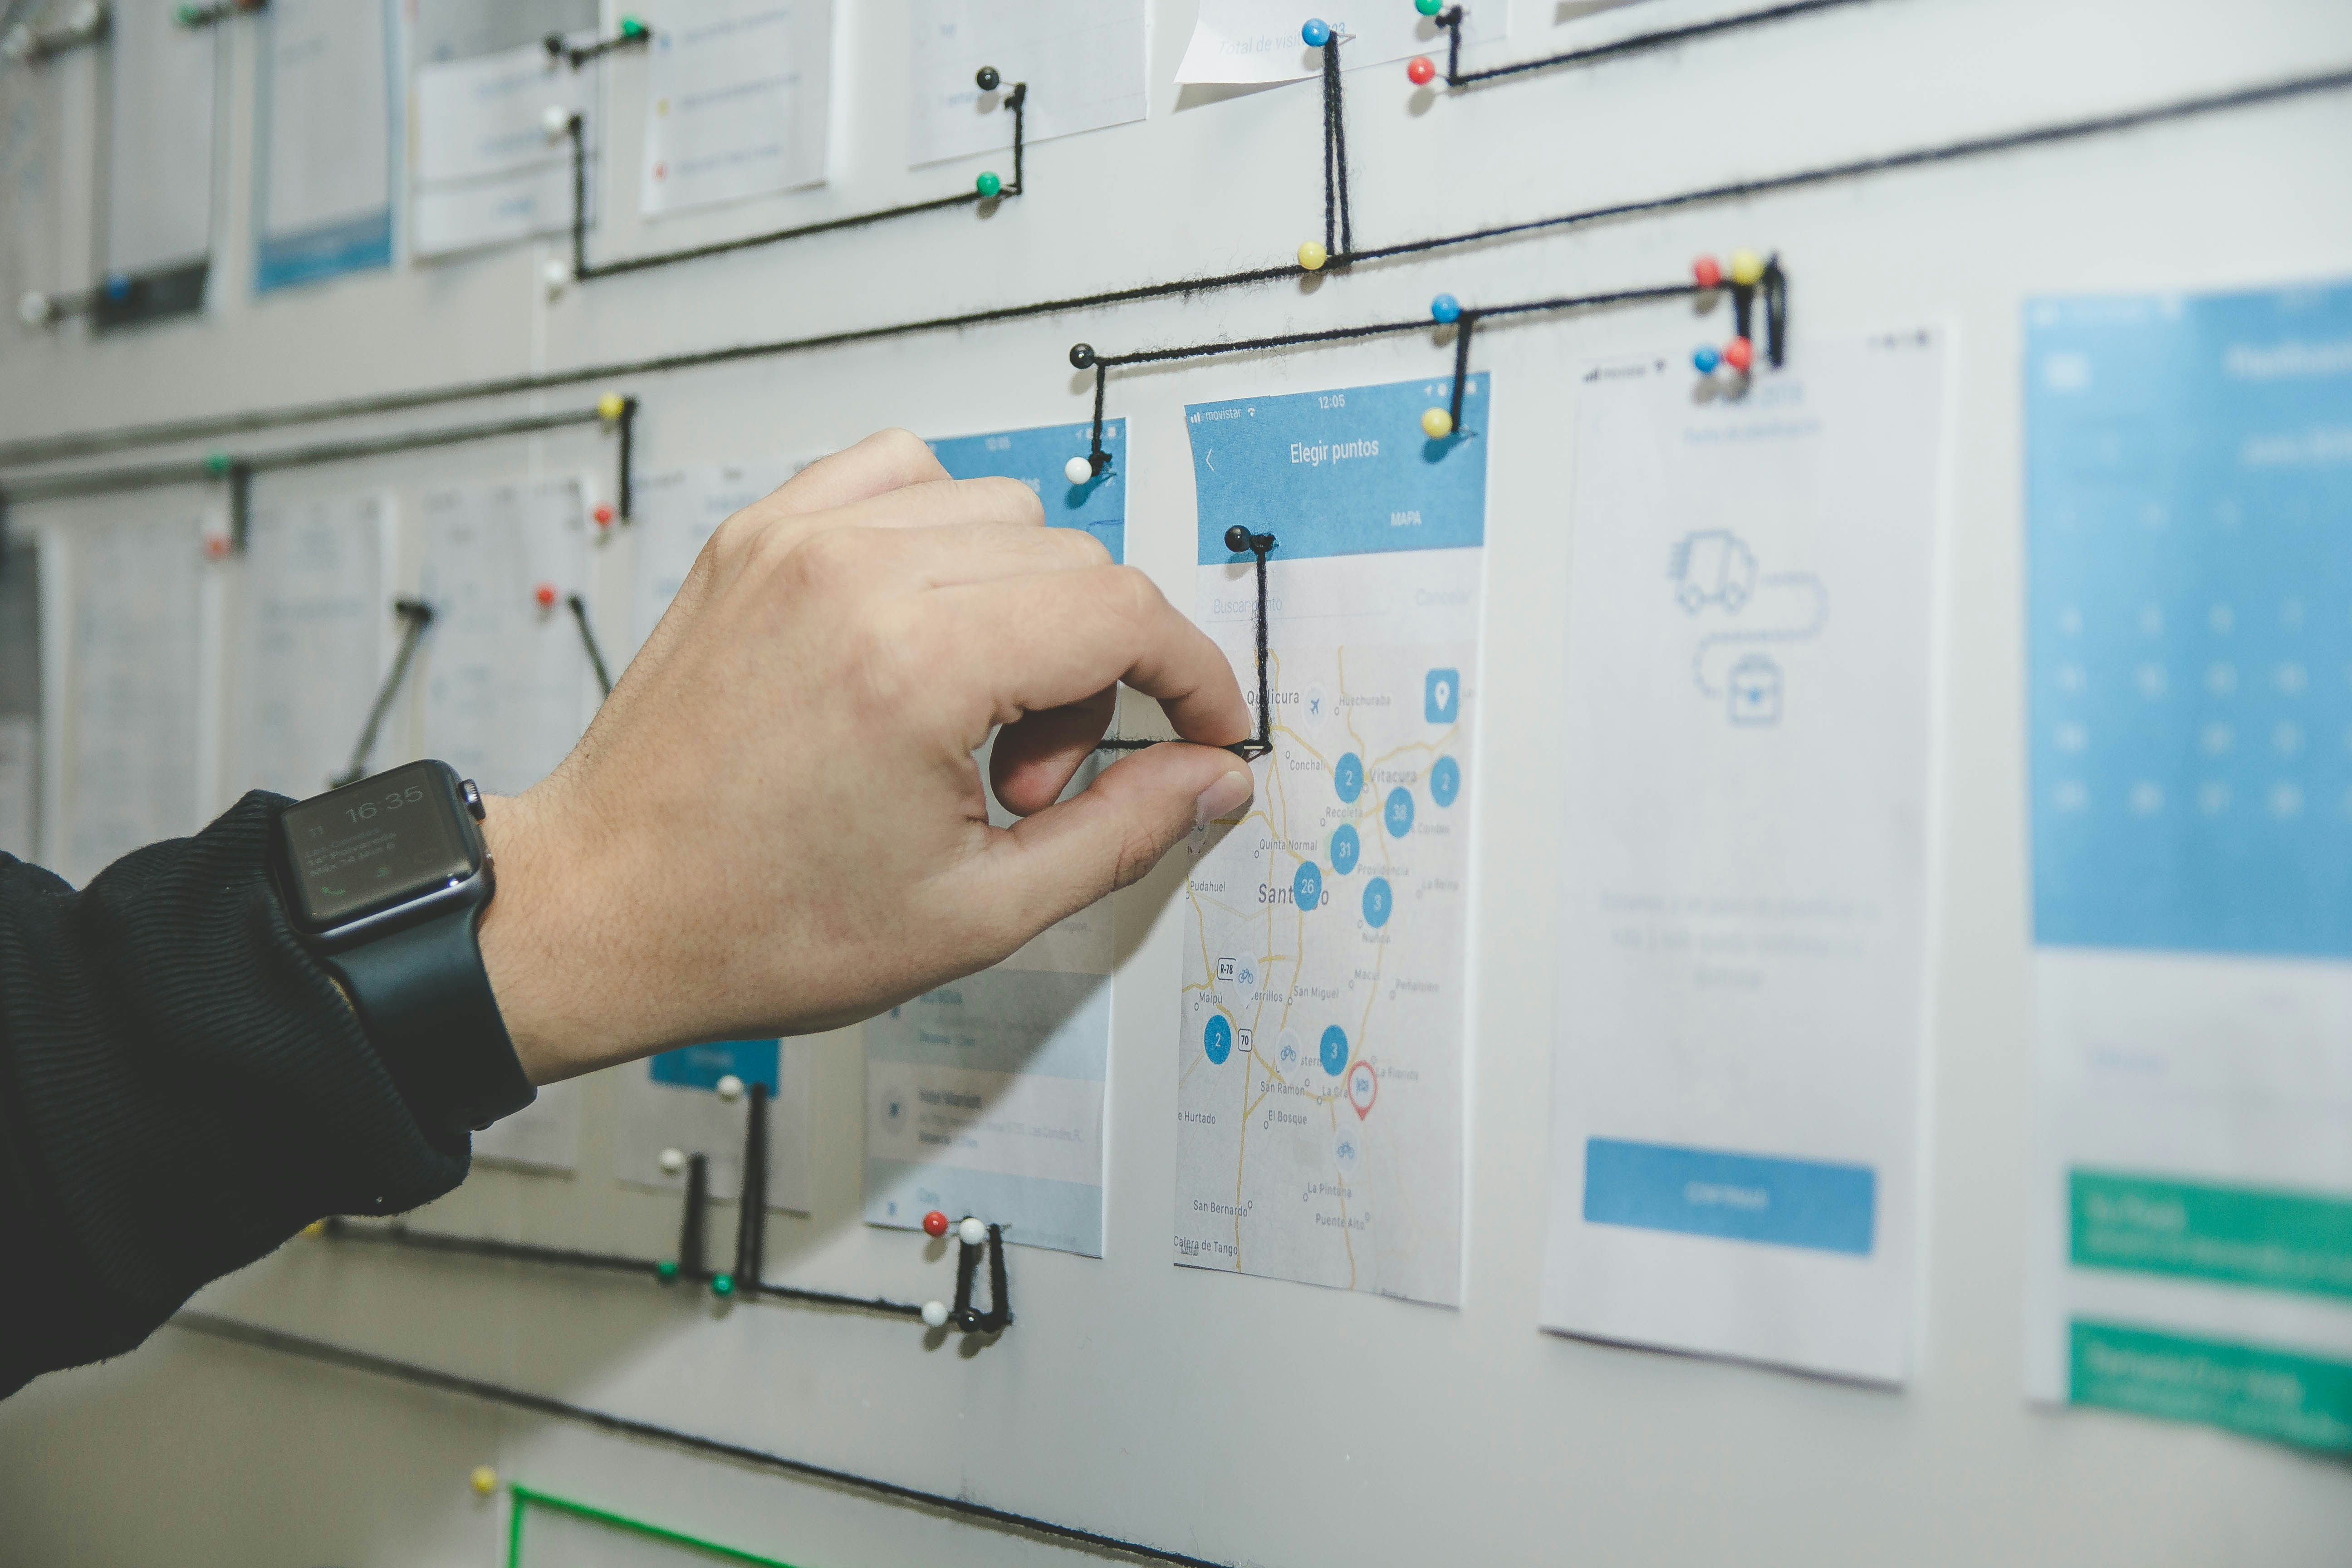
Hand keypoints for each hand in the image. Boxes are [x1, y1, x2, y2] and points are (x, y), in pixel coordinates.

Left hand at [476, 430, 1255, 1083]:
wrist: (600, 910)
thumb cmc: (755, 924)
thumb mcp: (975, 914)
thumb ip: (1120, 833)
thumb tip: (1209, 775)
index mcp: (911, 666)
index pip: (1123, 613)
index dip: (1193, 676)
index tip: (1205, 728)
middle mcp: (852, 574)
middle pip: (1073, 562)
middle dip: (1096, 674)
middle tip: (1028, 784)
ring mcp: (795, 540)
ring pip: (1001, 511)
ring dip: (1024, 606)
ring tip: (966, 720)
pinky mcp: (756, 535)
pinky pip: (901, 474)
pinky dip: (943, 536)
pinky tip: (922, 632)